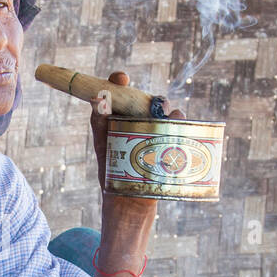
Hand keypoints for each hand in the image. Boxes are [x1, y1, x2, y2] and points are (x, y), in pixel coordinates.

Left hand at [87, 70, 184, 193]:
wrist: (127, 196)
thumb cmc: (111, 168)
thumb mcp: (103, 142)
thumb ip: (99, 121)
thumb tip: (96, 99)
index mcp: (122, 114)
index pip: (121, 91)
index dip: (120, 81)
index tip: (122, 79)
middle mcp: (141, 118)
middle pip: (151, 101)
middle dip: (155, 100)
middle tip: (154, 105)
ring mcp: (157, 130)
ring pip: (169, 113)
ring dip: (171, 111)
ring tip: (169, 116)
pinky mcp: (170, 143)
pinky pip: (179, 128)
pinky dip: (180, 123)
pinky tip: (178, 123)